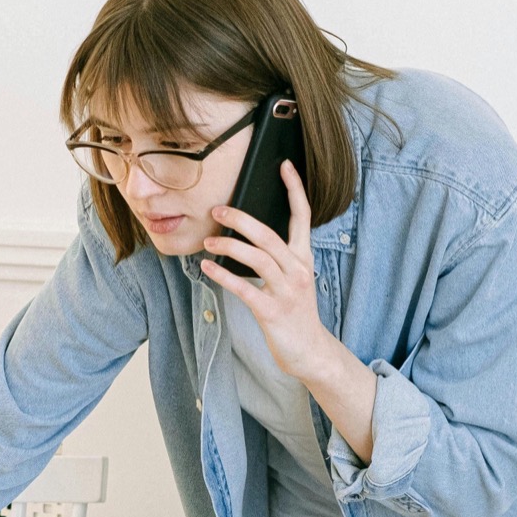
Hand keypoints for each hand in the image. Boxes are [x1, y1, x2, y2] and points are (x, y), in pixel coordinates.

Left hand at [201, 159, 328, 380]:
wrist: (310, 351)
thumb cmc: (294, 311)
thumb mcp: (291, 279)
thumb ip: (276, 256)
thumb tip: (245, 233)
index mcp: (303, 257)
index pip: (303, 216)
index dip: (294, 189)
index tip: (284, 165)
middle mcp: (298, 270)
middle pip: (270, 235)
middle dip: (242, 219)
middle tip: (217, 210)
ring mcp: (287, 291)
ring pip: (258, 258)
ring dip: (229, 247)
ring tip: (207, 242)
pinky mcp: (273, 311)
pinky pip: (244, 289)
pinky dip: (223, 276)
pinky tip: (207, 268)